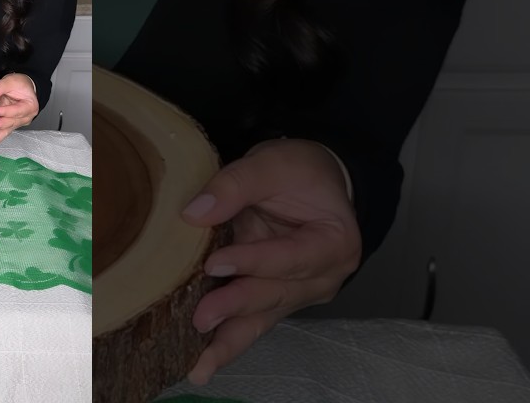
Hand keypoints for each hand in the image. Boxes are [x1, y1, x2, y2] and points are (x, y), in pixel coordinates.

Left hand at [0, 73, 38, 150]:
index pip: (16, 110)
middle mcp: (26, 117)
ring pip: (7, 130)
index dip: (5, 111)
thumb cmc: (20, 84)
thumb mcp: (11, 81)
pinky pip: (3, 132)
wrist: (23, 88)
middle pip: (11, 122)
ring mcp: (18, 122)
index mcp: (30, 106)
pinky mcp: (10, 125)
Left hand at [180, 138, 360, 384]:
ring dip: (228, 341)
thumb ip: (236, 184)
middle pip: (275, 294)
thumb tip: (195, 213)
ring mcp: (297, 292)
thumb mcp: (273, 164)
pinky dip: (226, 341)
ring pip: (261, 318)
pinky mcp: (273, 298)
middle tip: (200, 318)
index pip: (291, 257)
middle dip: (235, 306)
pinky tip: (200, 362)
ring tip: (198, 365)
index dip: (253, 261)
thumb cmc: (301, 172)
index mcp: (334, 242)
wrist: (311, 181)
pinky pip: (250, 321)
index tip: (215, 264)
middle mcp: (321, 277)